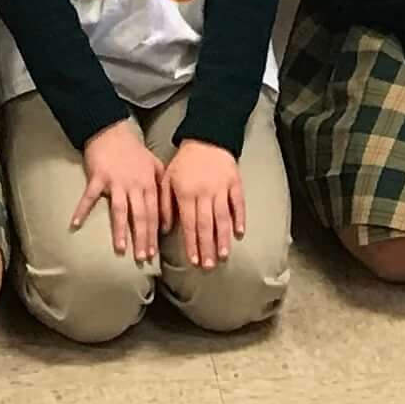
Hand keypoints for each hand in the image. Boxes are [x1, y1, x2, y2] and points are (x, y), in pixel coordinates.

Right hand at [72, 116, 167, 268]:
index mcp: (148, 183)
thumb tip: (166, 217)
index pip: (153, 213)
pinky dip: (82, 209)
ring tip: (121, 249)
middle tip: (142, 258)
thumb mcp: (155, 165)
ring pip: (120, 210)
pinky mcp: (97, 177)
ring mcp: (116, 182)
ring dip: (120, 231)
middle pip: (139, 216)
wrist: (111, 131)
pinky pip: (89, 196)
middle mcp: (134, 185)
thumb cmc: (134, 151)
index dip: (153, 234)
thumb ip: (163, 188)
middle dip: (142, 238)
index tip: (153, 253)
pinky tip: (75, 224)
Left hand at [161, 136, 246, 271]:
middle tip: (208, 266)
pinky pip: (238, 202)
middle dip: (206, 247)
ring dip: (223, 238)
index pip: (189, 223)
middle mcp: (204, 193)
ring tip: (222, 255)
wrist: (206, 138)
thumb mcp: (167, 179)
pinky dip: (240, 217)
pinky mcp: (235, 182)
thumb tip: (165, 230)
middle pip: (206, 224)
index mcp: (186, 193)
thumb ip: (164, 204)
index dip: (191, 243)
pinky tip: (240, 232)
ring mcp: (221, 188)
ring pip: (222, 217)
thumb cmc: (184, 162)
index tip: (193, 260)